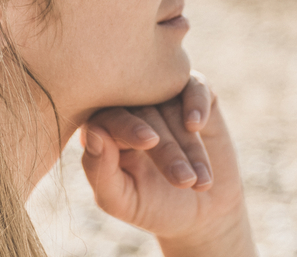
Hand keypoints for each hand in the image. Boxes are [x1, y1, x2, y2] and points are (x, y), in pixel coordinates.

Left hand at [80, 73, 255, 256]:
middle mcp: (131, 106)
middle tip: (184, 181)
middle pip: (144, 112)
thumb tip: (93, 134)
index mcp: (105, 127)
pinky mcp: (194, 94)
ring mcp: (163, 97)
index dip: (128, 127)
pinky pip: (194, 85)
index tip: (150, 142)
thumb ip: (100, 171)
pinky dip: (197, 101)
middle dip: (167, 148)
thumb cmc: (152, 206)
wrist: (203, 211)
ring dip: (189, 143)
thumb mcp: (121, 201)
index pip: (109, 116)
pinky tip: (197, 125)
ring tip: (200, 181)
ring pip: (173, 106)